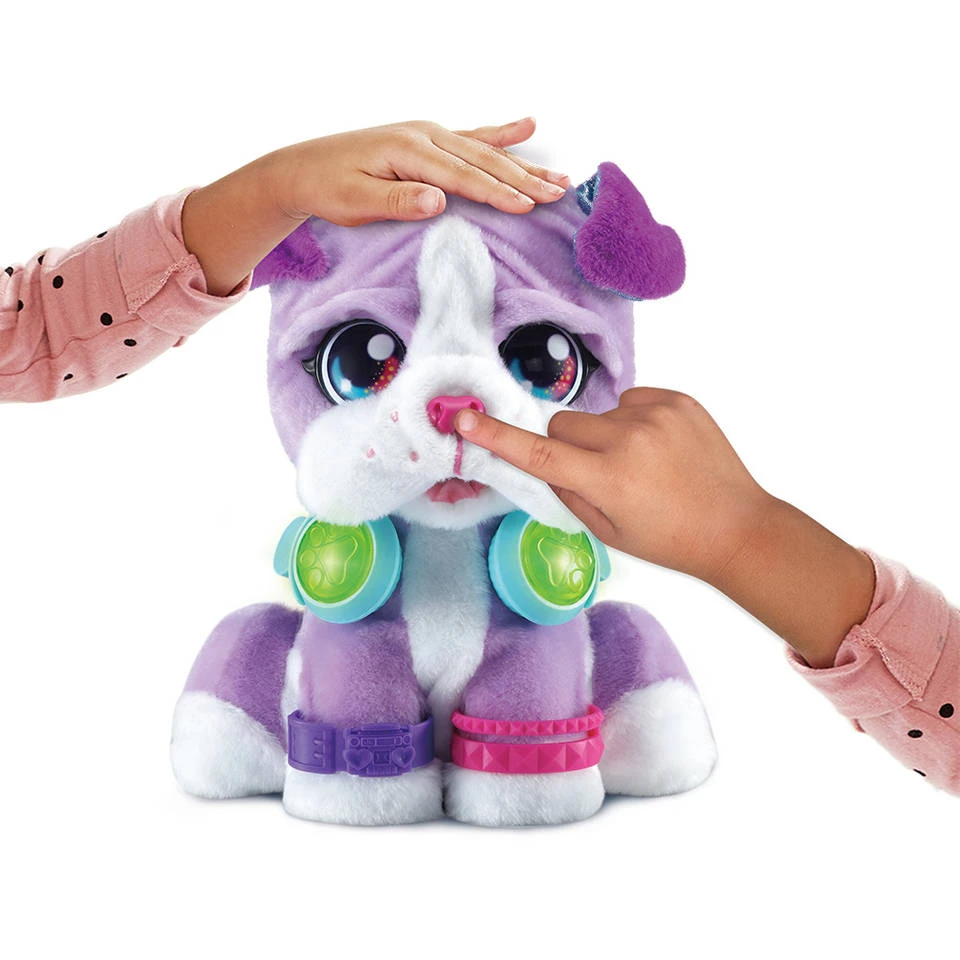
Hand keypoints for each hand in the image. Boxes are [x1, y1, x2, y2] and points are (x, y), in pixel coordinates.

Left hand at [268, 118, 571, 225]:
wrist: (306, 168)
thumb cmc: (330, 188)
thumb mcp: (357, 202)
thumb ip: (399, 201)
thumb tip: (439, 200)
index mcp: (409, 150)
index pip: (463, 176)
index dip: (497, 193)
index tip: (527, 207)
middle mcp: (424, 136)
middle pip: (483, 160)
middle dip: (524, 180)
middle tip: (558, 195)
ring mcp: (428, 134)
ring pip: (485, 150)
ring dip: (523, 165)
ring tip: (559, 178)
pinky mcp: (428, 140)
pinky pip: (472, 137)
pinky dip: (500, 134)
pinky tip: (526, 128)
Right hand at [456, 388, 874, 667]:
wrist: (736, 526)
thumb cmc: (669, 539)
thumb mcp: (608, 531)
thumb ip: (567, 491)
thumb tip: (541, 461)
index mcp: (611, 479)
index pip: (539, 454)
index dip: (497, 437)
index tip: (465, 420)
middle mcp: (630, 439)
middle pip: (562, 425)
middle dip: (566, 446)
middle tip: (596, 472)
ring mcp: (657, 414)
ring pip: (597, 414)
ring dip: (604, 435)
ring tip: (641, 463)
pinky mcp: (678, 399)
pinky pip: (631, 401)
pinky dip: (633, 421)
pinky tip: (659, 448)